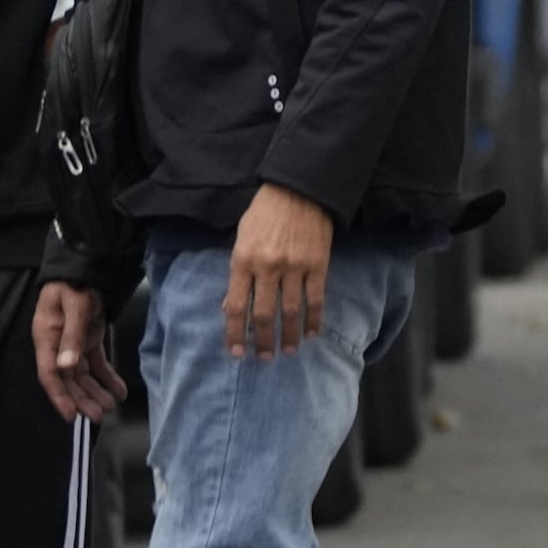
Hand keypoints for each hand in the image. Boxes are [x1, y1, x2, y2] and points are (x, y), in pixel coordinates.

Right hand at [34, 282, 127, 422]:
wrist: (86, 265)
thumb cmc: (75, 282)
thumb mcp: (75, 305)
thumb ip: (72, 336)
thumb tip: (67, 366)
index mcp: (47, 337)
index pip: (49, 373)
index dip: (60, 396)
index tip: (71, 416)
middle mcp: (57, 345)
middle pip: (67, 379)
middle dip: (82, 398)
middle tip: (98, 416)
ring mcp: (73, 343)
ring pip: (82, 374)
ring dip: (95, 391)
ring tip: (110, 405)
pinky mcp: (88, 339)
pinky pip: (96, 364)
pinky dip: (107, 377)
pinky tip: (119, 390)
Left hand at [222, 182, 333, 360]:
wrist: (298, 189)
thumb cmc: (264, 213)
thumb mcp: (241, 237)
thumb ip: (236, 272)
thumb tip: (229, 306)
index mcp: (243, 260)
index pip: (236, 306)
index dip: (234, 333)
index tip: (236, 353)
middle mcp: (267, 267)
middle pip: (264, 314)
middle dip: (263, 341)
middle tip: (264, 359)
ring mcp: (294, 267)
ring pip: (291, 312)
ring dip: (290, 336)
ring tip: (289, 351)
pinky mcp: (318, 265)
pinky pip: (316, 300)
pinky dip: (314, 320)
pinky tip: (312, 334)